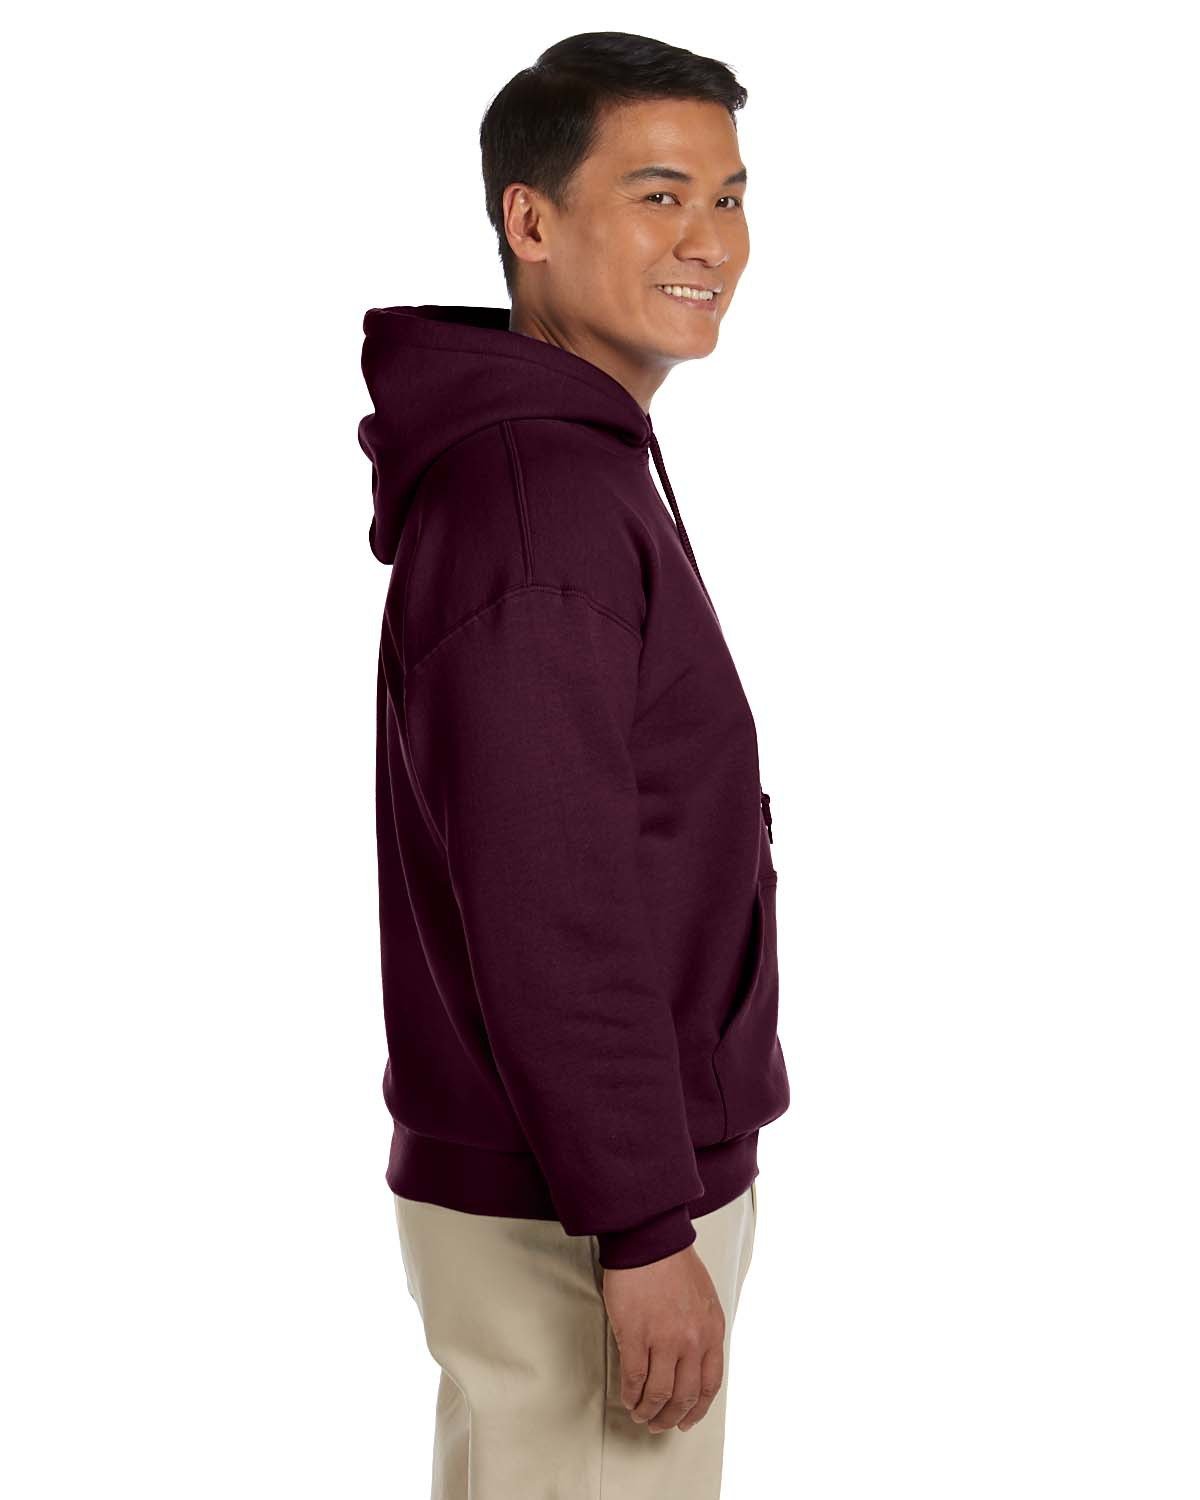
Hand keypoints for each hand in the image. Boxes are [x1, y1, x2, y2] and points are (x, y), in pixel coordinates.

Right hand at [601, 1243, 725, 1432]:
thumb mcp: (705, 1299)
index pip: (710, 1385)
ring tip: (640, 1414)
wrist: (650, 1239)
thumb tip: (693, 1362)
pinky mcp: (636, 1334)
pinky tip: (628, 1397)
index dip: (697, 1409)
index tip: (687, 1420)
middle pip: (684, 1396)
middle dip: (671, 1417)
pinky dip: (631, 1394)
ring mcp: (664, 1339)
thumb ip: (702, 1331)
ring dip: (648, 1411)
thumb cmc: (675, 1264)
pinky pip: (635, 1378)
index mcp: (712, 1331)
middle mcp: (692, 1341)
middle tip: (659, 1424)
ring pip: (659, 1393)